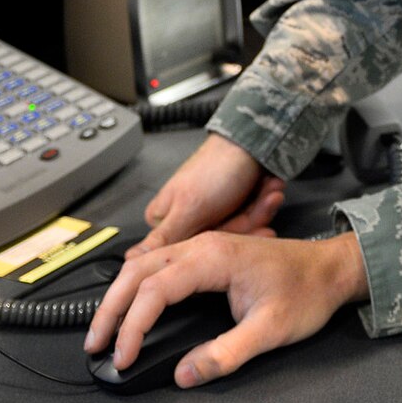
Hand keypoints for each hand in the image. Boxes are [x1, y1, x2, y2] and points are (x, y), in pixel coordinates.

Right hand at [83, 230, 371, 387]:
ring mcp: (203, 246)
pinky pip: (159, 266)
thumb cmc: (307, 293)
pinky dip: (136, 288)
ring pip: (144, 265)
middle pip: (137, 272)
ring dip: (120, 297)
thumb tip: (184, 374)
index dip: (133, 326)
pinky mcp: (207, 254)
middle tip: (95, 345)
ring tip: (105, 331)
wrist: (332, 268)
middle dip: (111, 309)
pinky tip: (131, 309)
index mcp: (213, 257)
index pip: (155, 290)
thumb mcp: (271, 331)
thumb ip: (227, 353)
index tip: (124, 358)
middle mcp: (202, 245)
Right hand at [129, 133, 284, 257]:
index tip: (247, 232)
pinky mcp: (234, 206)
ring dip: (261, 208)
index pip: (194, 252)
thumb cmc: (216, 167)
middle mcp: (188, 218)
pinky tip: (272, 188)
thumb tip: (129, 263)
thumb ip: (163, 239)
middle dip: (249, 220)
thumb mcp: (188, 209)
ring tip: (272, 190)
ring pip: (241, 230)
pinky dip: (264, 202)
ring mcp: (213, 212)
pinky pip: (253, 217)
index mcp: (167, 221)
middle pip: (221, 241)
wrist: (254, 139)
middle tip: (266, 203)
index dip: (222, 242)